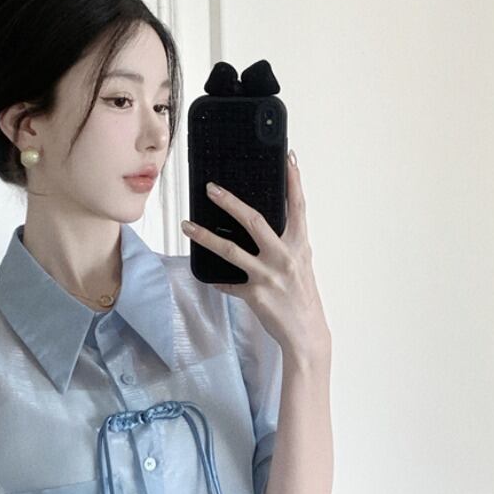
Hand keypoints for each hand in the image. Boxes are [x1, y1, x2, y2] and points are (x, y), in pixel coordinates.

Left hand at [181, 153, 330, 358]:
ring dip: (205, 236)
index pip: (297, 206)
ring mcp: (268, 275)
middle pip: (254, 221)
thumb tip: (265, 230)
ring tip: (187, 226)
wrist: (306, 334)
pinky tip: (205, 275)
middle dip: (230, 202)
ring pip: (230, 250)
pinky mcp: (254, 294)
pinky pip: (228, 283)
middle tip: (211, 188)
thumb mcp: (301, 266)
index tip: (288, 158)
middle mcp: (284, 257)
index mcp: (299, 246)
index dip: (293, 181)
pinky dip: (217, 280)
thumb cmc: (303, 299)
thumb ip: (285, 246)